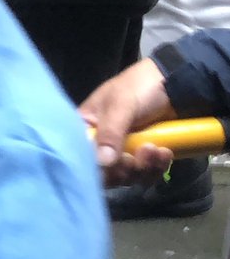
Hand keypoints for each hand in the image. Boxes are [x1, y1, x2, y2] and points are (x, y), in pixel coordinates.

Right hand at [79, 56, 176, 183]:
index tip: (114, 164)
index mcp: (88, 128)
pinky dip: (157, 167)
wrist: (175, 82)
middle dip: (125, 169)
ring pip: (128, 175)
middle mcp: (102, 143)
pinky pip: (146, 173)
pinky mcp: (143, 156)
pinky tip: (165, 153)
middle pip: (105, 172)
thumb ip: (110, 133)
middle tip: (140, 155)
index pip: (83, 157)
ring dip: (144, 167)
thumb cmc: (140, 87)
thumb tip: (103, 163)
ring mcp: (124, 151)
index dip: (97, 167)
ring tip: (158, 150)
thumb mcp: (122, 105)